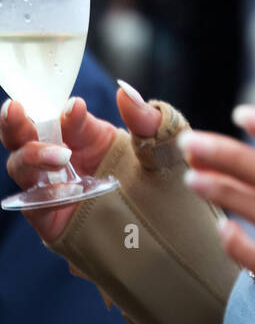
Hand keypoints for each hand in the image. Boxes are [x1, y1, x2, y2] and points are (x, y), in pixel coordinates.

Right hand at [0, 86, 160, 243]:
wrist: (170, 233)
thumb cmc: (164, 183)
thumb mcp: (162, 146)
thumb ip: (146, 118)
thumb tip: (124, 91)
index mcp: (89, 134)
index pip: (68, 115)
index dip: (68, 109)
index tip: (77, 106)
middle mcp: (66, 157)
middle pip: (27, 134)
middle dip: (15, 121)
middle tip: (15, 109)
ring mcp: (55, 187)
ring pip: (22, 165)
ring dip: (30, 155)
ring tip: (60, 156)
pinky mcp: (51, 219)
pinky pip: (31, 203)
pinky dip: (36, 194)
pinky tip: (56, 191)